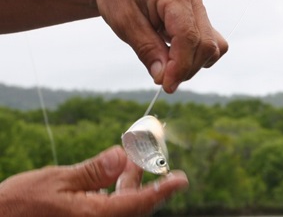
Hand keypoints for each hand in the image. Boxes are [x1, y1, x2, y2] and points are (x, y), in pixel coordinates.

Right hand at [0, 146, 187, 215]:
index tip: (181, 179)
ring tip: (133, 157)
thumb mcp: (58, 180)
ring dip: (132, 180)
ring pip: (125, 203)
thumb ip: (93, 170)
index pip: (138, 203)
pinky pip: (113, 205)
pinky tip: (117, 172)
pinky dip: (119, 187)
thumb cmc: (23, 203)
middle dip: (146, 178)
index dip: (162, 190)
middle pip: (136, 203)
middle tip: (151, 155)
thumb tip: (120, 157)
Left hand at [89, 0, 227, 92]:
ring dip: (192, 65)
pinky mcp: (197, 18)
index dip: (180, 67)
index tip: (166, 86)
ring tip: (168, 67)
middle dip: (185, 69)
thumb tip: (163, 78)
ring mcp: (198, 9)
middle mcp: (193, 1)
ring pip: (212, 47)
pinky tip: (176, 58)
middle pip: (205, 46)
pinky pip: (210, 43)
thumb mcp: (125, 22)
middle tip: (161, 79)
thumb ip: (147, 50)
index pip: (189, 38)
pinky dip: (196, 57)